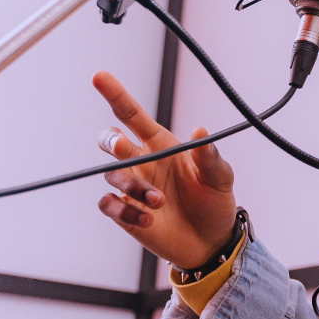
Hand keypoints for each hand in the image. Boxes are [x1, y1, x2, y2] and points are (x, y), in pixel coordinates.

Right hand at [92, 71, 238, 268]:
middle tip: (124, 149)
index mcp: (162, 145)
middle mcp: (143, 162)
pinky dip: (124, 211)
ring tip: (159, 202)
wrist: (211, 241)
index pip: (132, 115)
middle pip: (111, 142)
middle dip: (112, 142)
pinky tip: (147, 220)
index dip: (115, 95)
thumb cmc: (214, 202)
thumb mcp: (220, 177)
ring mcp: (132, 187)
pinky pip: (109, 205)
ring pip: (112, 176)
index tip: (99, 77)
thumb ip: (209, 156)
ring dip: (133, 187)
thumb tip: (200, 131)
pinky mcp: (125, 212)